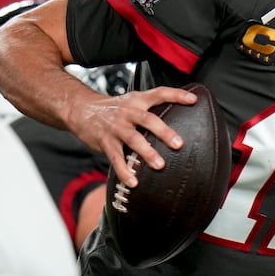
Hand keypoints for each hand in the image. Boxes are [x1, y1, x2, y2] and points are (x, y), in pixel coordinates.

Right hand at [64, 86, 198, 187]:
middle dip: (164, 132)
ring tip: (160, 165)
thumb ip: (149, 110)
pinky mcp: (105, 141)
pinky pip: (116, 158)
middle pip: (148, 120)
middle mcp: (128, 112)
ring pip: (133, 139)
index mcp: (137, 100)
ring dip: (147, 152)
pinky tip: (133, 182)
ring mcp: (116, 127)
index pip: (159, 93)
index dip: (176, 95)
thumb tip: (176, 121)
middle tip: (179, 144)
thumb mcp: (131, 102)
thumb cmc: (113, 109)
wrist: (81, 109)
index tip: (193, 100)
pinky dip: (124, 171)